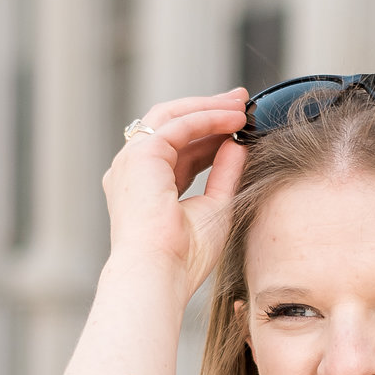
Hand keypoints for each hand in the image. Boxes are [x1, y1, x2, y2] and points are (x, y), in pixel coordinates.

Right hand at [105, 92, 249, 298]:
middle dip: (208, 110)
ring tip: (242, 105)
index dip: (210, 134)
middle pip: (171, 125)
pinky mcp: (141, 155)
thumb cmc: (184, 257)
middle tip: (241, 101)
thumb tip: (238, 145)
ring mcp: (132, 161)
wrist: (159, 273)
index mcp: (145, 187)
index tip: (239, 123)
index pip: (179, 150)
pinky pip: (179, 124)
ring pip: (172, 117)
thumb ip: (225, 174)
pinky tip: (235, 119)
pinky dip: (208, 117)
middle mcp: (132, 170)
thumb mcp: (214, 208)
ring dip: (209, 108)